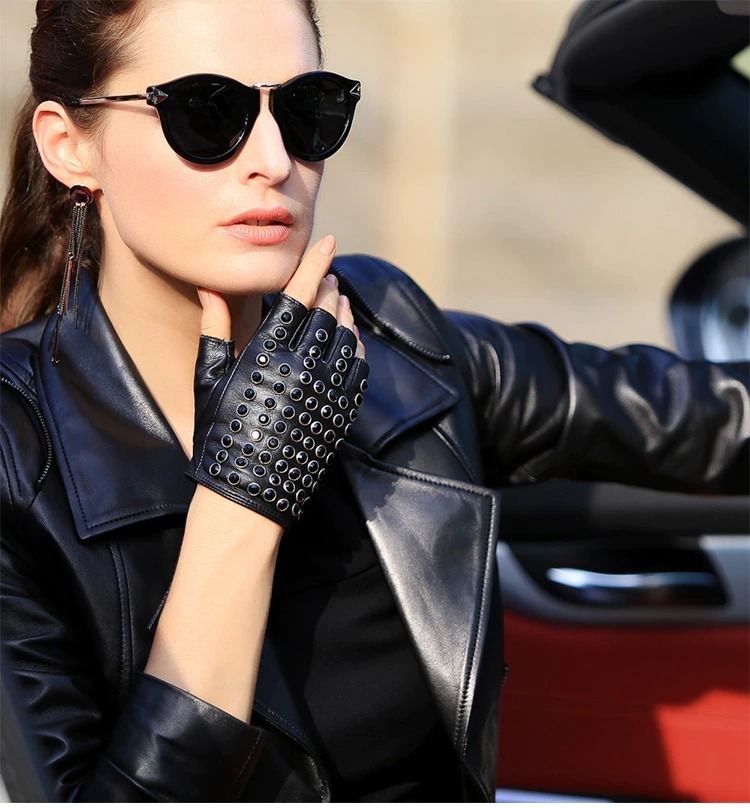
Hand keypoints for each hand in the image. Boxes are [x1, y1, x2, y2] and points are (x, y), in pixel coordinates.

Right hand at [187, 237, 368, 529]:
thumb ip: (216, 329)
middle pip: (326, 312)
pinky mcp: (339, 413)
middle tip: (330, 271)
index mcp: (265, 354)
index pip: (297, 297)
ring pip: (346, 339)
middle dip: (331, 285)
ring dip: (347, 313)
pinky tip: (355, 339)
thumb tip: (210, 287)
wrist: (246, 491)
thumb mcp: (209, 378)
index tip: (326, 241)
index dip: (313, 265)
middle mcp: (300, 368)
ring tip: (342, 298)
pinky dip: (359, 349)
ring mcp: (324, 391)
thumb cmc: (219, 433)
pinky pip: (358, 372)